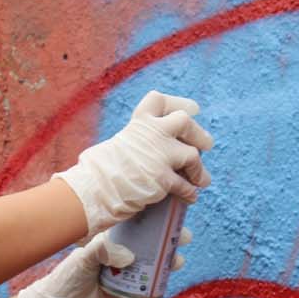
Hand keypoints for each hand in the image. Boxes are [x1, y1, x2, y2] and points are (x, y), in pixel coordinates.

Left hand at [17, 227, 190, 297]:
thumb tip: (129, 256)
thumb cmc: (67, 280)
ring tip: (178, 259)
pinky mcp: (129, 291)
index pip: (134, 224)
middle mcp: (119, 254)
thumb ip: (102, 252)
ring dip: (168, 258)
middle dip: (168, 238)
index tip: (170, 212)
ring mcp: (125, 272)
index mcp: (108, 240)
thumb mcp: (82, 260)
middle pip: (149, 241)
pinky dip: (161, 278)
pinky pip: (149, 283)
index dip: (153, 217)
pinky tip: (169, 274)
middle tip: (183, 236)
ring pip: (153, 261)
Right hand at [54, 90, 213, 235]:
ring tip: (202, 180)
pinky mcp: (163, 178)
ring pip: (192, 154)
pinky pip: (186, 184)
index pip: (158, 100)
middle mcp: (151, 133)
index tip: (191, 109)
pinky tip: (190, 197)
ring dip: (198, 169)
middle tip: (206, 144)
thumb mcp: (117, 145)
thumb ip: (137, 143)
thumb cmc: (98, 172)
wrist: (92, 189)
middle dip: (197, 133)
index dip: (177, 103)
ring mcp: (159, 155)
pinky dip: (190, 192)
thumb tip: (149, 153)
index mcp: (137, 124)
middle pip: (184, 121)